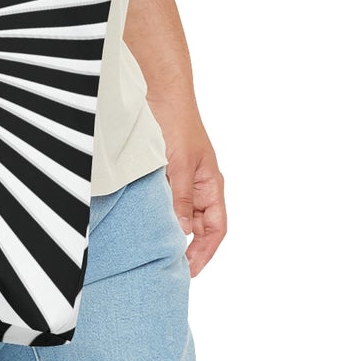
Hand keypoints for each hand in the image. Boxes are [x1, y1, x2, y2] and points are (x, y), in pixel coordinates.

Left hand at [156, 104, 226, 276]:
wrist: (160, 90)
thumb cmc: (177, 122)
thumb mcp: (180, 164)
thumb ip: (181, 198)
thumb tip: (181, 232)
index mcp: (211, 184)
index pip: (216, 228)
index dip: (206, 251)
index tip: (189, 270)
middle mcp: (199, 184)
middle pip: (198, 226)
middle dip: (186, 247)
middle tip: (167, 265)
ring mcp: (181, 178)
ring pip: (179, 214)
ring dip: (170, 230)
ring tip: (154, 249)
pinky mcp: (163, 172)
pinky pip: (163, 199)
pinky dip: (157, 212)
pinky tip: (144, 221)